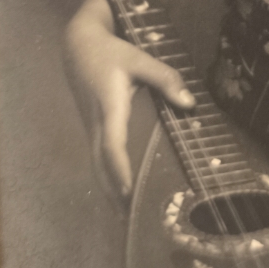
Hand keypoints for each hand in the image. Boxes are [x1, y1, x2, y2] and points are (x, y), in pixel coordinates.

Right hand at [62, 0, 195, 203]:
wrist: (78, 45)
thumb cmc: (111, 52)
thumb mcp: (139, 59)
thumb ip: (165, 78)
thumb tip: (190, 104)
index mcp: (109, 108)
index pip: (113, 145)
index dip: (120, 170)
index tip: (129, 192)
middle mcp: (97, 123)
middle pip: (101, 165)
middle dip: (114, 194)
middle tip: (130, 222)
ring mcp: (91, 127)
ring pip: (97, 165)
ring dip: (108, 191)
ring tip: (124, 218)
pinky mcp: (92, 128)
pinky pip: (97, 159)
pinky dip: (106, 178)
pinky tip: (117, 192)